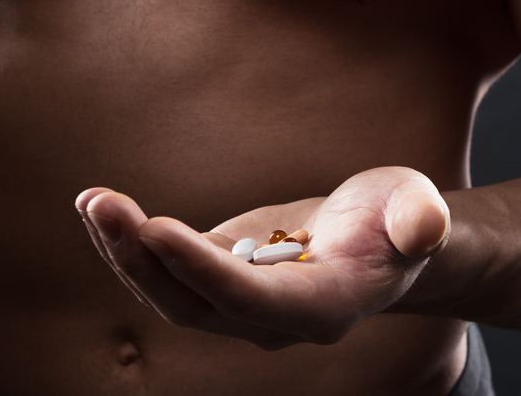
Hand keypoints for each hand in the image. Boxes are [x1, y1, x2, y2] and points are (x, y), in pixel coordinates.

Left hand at [76, 166, 449, 349]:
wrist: (379, 238)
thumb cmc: (400, 219)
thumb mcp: (416, 207)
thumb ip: (420, 220)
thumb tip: (425, 226)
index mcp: (324, 307)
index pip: (255, 301)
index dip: (204, 269)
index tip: (157, 226)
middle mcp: (274, 320)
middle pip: (196, 305)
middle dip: (146, 260)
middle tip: (105, 205)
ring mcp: (241, 304)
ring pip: (171, 292)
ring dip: (127, 250)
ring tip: (95, 201)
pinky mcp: (220, 278)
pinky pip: (167, 270)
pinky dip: (134, 241)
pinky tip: (105, 208)